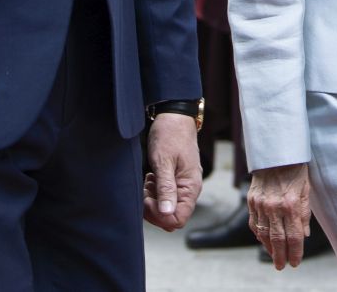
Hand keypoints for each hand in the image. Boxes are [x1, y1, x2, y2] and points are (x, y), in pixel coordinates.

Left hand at [143, 113, 201, 231]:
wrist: (173, 117)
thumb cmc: (170, 135)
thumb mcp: (164, 162)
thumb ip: (166, 188)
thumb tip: (166, 213)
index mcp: (191, 187)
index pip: (178, 219)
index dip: (160, 216)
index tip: (147, 201)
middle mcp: (189, 189)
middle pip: (170, 216)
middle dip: (153, 208)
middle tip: (145, 190)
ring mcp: (182, 185)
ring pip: (165, 208)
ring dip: (152, 199)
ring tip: (148, 180)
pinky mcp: (175, 181)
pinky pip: (163, 197)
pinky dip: (153, 192)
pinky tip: (151, 178)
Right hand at [248, 163, 311, 270]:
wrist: (275, 152)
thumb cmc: (295, 169)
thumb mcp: (306, 190)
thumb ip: (304, 214)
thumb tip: (304, 235)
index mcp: (291, 204)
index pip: (294, 236)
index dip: (295, 252)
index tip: (295, 263)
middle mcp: (274, 206)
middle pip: (277, 239)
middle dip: (281, 256)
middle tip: (282, 266)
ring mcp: (261, 204)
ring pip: (264, 234)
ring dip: (269, 248)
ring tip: (275, 257)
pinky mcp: (252, 200)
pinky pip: (254, 223)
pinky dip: (259, 235)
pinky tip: (264, 241)